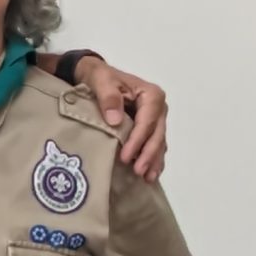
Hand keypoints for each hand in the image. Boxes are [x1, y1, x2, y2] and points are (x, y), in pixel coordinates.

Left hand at [79, 58, 166, 180]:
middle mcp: (158, 108)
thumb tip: (115, 120)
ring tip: (147, 178)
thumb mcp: (101, 81)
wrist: (96, 76)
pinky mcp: (149, 128)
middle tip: (139, 172)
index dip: (138, 140)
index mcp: (151, 95)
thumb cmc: (100, 78)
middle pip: (157, 134)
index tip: (126, 157)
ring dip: (153, 160)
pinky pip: (154, 145)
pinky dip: (152, 159)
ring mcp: (155, 119)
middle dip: (148, 154)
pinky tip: (149, 174)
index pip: (147, 121)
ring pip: (158, 142)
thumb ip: (108, 98)